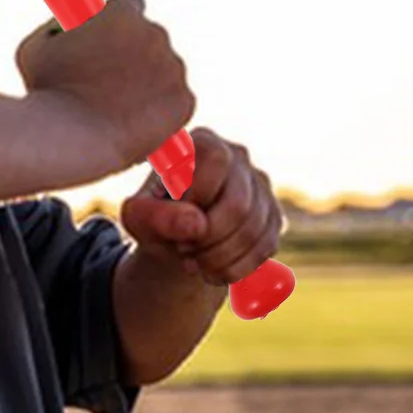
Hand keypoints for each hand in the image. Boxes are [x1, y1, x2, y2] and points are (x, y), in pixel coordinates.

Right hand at [15, 0, 195, 172]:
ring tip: (115, 108)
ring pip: (164, 69)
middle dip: (133, 53)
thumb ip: (57, 28)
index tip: (108, 37)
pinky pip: (176, 100)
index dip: (117, 22)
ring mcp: (173, 68)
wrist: (72, 138)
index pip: (130, 5)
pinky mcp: (184, 100)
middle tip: (109, 80)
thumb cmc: (46, 92)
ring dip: (147, 82)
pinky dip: (161, 110)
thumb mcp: (36, 47)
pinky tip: (134, 121)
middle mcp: (155, 33)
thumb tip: (68, 22)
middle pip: (150, 36)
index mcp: (124, 12)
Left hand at [118, 127, 283, 286]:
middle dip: (208, 240)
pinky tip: (212, 271)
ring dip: (219, 259)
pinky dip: (236, 268)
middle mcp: (239, 156)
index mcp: (204, 141)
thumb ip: (155, 216)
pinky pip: (265, 247)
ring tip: (193, 264)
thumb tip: (197, 225)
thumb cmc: (154, 217)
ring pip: (253, 230)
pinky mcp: (273, 216)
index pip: (215, 160)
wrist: (176, 236)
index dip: (195, 198)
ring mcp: (261, 186)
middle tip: (183, 251)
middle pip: (238, 204)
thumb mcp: (138, 217)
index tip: (171, 221)